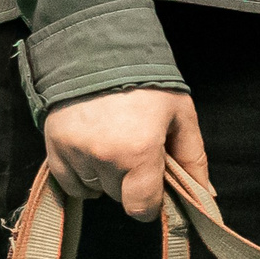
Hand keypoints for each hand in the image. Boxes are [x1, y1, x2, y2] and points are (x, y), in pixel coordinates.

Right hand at [41, 87, 208, 222]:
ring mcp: (75, 151)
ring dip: (105, 177)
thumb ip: (192, 159)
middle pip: (119, 196)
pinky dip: (81, 174)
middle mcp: (104, 156)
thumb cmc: (147, 83)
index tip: (154, 188)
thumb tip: (205, 196)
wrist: (98, 50)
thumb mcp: (181, 116)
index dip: (151, 203)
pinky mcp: (54, 145)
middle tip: (134, 151)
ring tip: (113, 144)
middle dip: (130, 182)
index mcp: (139, 152)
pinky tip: (93, 151)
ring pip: (95, 189)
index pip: (141, 208)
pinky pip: (69, 182)